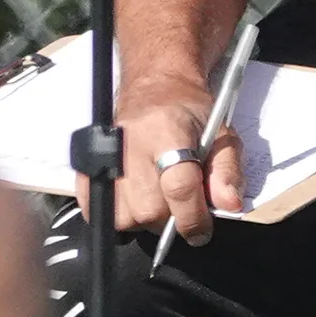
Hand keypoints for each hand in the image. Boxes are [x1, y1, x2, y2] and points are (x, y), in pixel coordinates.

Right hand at [86, 82, 244, 240]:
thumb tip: (228, 205)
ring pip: (122, 217)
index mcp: (167, 130)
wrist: (155, 85)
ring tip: (157, 200)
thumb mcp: (221, 134)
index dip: (193, 217)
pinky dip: (118, 215)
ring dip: (144, 221)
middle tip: (181, 208)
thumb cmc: (189, 111)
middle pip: (148, 209)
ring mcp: (103, 156)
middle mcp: (129, 144)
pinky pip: (97, 210)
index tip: (202, 232)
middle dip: (171, 220)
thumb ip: (226, 170)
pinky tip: (135, 200)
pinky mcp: (86, 166)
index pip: (178, 187)